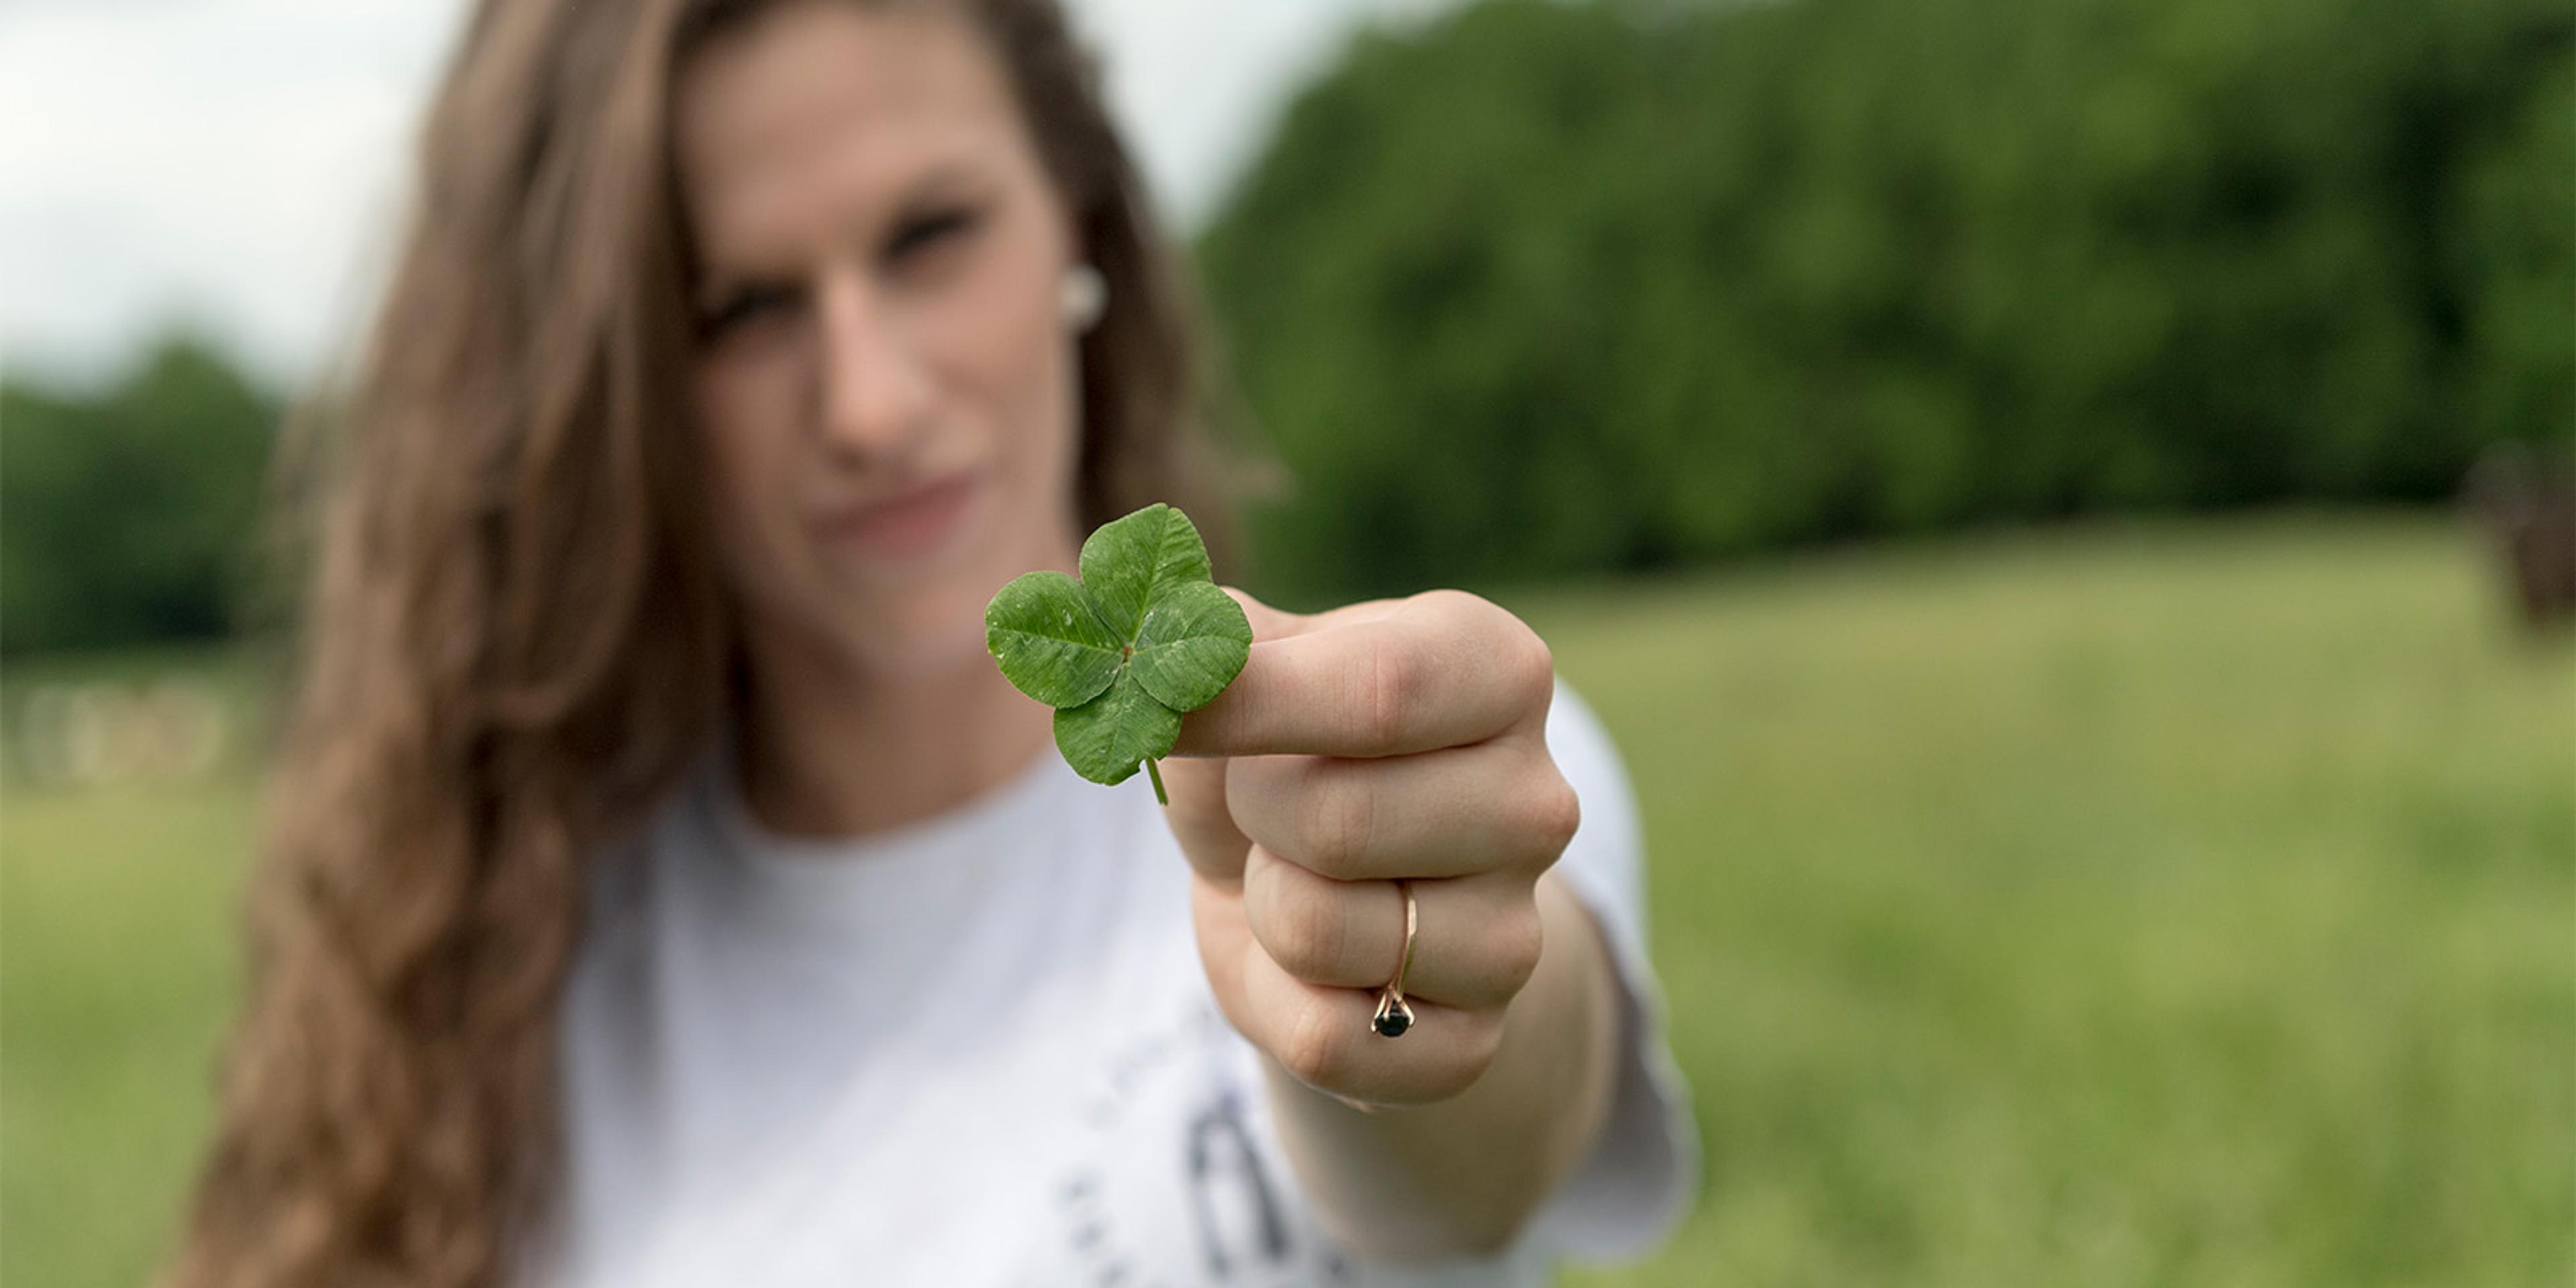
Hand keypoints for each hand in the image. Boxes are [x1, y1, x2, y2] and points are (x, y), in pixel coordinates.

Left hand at [1159, 588, 1581, 1108]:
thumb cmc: (1278, 749)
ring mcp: (1519, 934)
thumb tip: (1144, 645)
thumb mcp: (1246, 664)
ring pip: (1319, 934)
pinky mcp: (1474, 1043)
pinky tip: (1306, 963)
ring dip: (1262, 905)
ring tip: (1296, 876)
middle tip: (1266, 802)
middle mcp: (1537, 803)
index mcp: (1500, 673)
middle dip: (1252, 812)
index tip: (1161, 703)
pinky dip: (1273, 1001)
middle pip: (1338, 820)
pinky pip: (1326, 1040)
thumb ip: (1200, 637)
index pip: (1384, 687)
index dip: (1249, 701)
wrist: (1312, 886)